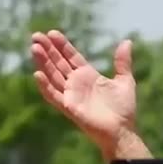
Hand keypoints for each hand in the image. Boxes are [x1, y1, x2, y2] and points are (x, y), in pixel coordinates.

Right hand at [30, 30, 137, 156]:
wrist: (122, 131)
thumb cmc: (124, 109)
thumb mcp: (125, 81)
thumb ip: (123, 62)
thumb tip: (127, 41)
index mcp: (88, 76)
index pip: (71, 57)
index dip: (62, 45)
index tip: (52, 33)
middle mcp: (76, 84)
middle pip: (58, 63)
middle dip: (48, 50)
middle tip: (36, 36)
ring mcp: (70, 95)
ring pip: (52, 75)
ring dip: (43, 63)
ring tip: (35, 48)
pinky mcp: (68, 107)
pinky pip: (53, 96)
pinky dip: (45, 86)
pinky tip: (38, 73)